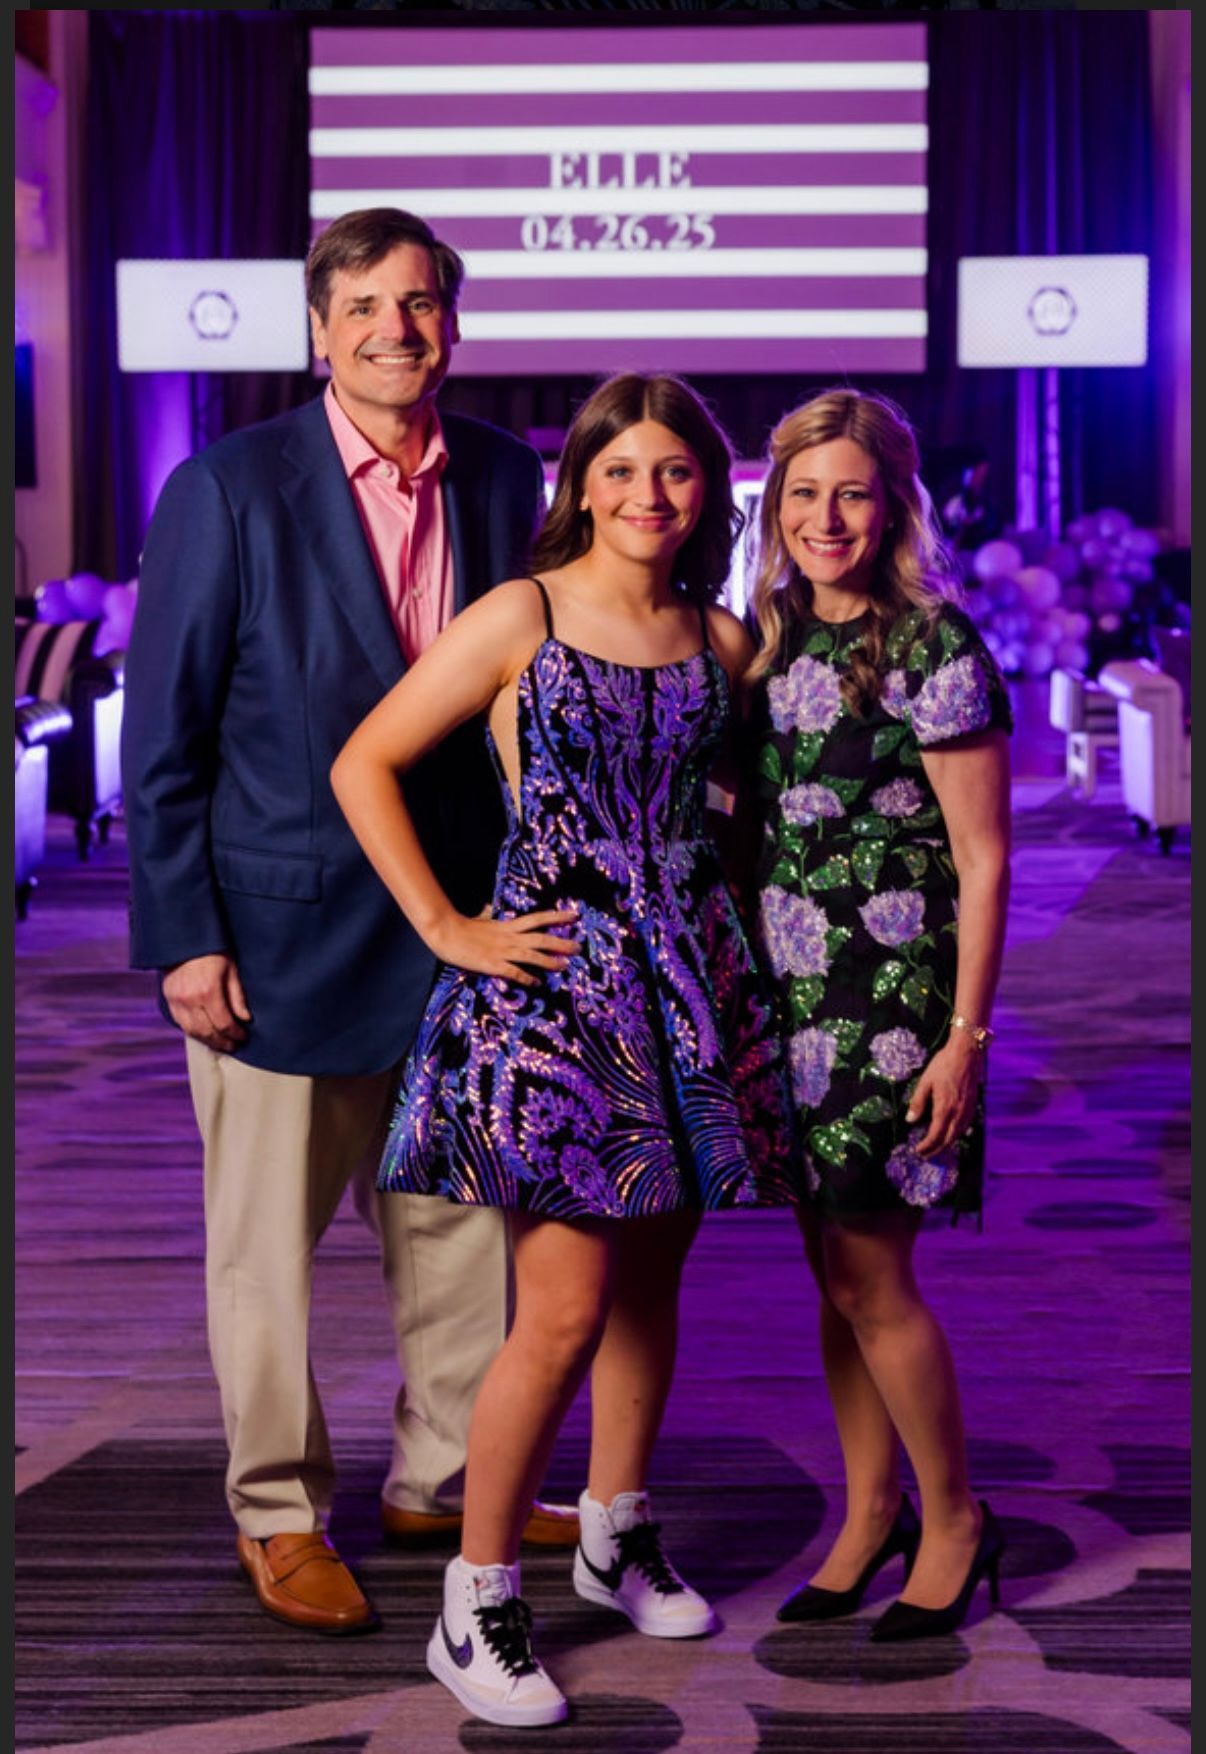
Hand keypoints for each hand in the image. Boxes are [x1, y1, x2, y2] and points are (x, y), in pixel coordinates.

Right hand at [162, 954, 250, 1051]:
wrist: (184, 939)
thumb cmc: (212, 950)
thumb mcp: (231, 968)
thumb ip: (237, 996)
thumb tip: (245, 1018)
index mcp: (208, 991)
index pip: (224, 1023)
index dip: (235, 1034)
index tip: (243, 1036)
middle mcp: (190, 999)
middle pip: (208, 1032)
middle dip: (222, 1042)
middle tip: (233, 1046)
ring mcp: (176, 1000)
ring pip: (192, 1031)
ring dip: (207, 1041)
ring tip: (220, 1043)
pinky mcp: (168, 999)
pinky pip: (180, 1023)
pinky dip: (193, 1032)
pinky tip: (204, 1034)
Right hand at [428, 908, 581, 987]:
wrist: (446, 932)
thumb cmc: (461, 927)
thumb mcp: (479, 919)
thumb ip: (487, 915)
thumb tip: (487, 907)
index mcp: (508, 926)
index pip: (538, 919)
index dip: (557, 917)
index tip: (575, 915)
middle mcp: (510, 937)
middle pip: (541, 938)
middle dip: (561, 942)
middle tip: (578, 947)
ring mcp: (502, 951)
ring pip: (532, 955)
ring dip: (549, 961)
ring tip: (565, 965)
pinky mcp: (492, 964)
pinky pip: (514, 972)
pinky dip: (526, 977)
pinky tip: (536, 983)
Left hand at [904, 1034, 981, 1156]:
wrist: (966, 1053)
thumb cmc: (943, 1065)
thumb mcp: (926, 1082)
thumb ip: (918, 1102)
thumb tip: (910, 1120)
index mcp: (945, 1108)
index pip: (935, 1136)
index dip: (926, 1146)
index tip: (917, 1150)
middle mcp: (958, 1113)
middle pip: (948, 1140)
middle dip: (936, 1150)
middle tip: (925, 1155)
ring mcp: (967, 1111)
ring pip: (958, 1135)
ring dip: (947, 1144)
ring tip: (936, 1148)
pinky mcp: (973, 1106)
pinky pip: (965, 1127)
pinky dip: (956, 1135)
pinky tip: (950, 1134)